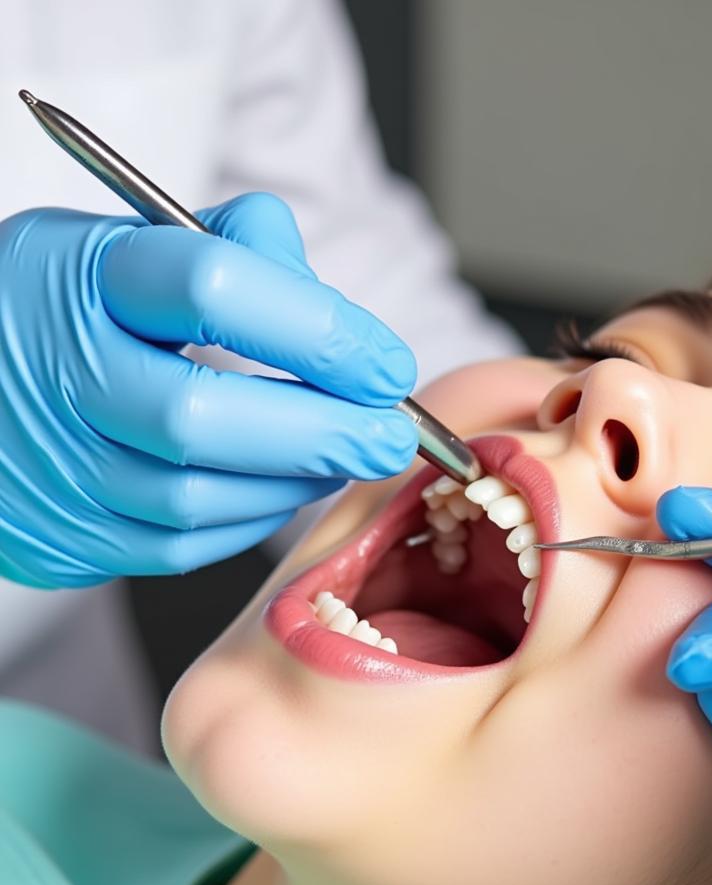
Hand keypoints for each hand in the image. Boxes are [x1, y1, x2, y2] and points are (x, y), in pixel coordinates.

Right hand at [0, 193, 416, 587]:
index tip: (387, 365)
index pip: (213, 287)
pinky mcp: (61, 534)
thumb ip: (241, 249)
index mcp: (78, 275)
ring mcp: (48, 463)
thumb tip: (343, 321)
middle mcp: (52, 372)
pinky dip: (250, 519)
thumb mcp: (136, 242)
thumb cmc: (77, 304)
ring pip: (195, 496)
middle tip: (395, 436)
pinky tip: (283, 487)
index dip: (320, 329)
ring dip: (294, 481)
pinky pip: (178, 547)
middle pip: (202, 414)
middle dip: (321, 431)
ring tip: (344, 455)